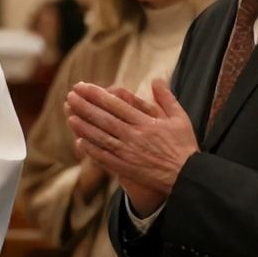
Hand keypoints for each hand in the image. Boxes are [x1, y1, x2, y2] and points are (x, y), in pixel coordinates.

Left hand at [66, 79, 198, 215]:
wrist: (188, 176)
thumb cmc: (184, 146)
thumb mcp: (180, 118)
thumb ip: (166, 98)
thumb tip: (156, 79)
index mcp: (146, 122)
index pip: (116, 105)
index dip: (96, 95)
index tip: (82, 87)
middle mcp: (134, 136)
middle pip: (104, 119)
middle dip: (85, 106)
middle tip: (70, 96)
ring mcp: (128, 153)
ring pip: (101, 137)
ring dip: (84, 126)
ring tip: (70, 115)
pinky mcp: (126, 168)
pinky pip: (104, 157)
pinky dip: (91, 149)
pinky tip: (80, 142)